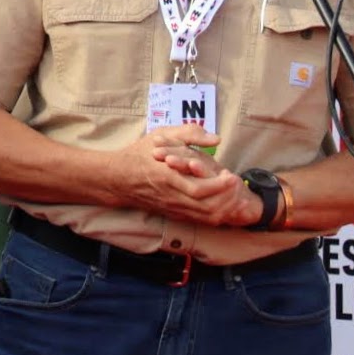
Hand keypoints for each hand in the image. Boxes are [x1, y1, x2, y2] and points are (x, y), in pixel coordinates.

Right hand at [114, 125, 256, 226]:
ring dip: (226, 208)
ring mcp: (174, 207)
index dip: (219, 185)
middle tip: (236, 185)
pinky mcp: (175, 213)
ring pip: (207, 217)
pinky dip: (217, 215)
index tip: (229, 175)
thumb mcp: (161, 135)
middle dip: (228, 198)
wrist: (117, 178)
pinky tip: (224, 204)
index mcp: (168, 176)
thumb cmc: (139, 154)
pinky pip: (201, 220)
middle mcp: (172, 196)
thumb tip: (216, 139)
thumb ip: (189, 134)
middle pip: (208, 207)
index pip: (200, 189)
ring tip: (234, 195)